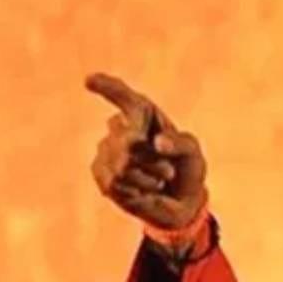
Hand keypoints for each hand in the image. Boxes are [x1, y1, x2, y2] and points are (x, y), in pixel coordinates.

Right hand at [87, 73, 208, 230]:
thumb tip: (157, 142)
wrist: (180, 201)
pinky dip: (137, 189)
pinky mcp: (101, 173)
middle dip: (154, 162)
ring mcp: (107, 150)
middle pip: (129, 141)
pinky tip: (143, 190)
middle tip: (169, 171)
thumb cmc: (186, 169)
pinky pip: (116, 181)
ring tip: (158, 180)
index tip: (89, 80)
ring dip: (149, 177)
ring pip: (123, 164)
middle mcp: (121, 128)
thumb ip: (180, 144)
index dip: (108, 88)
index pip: (125, 98)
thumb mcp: (192, 153)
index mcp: (144, 115)